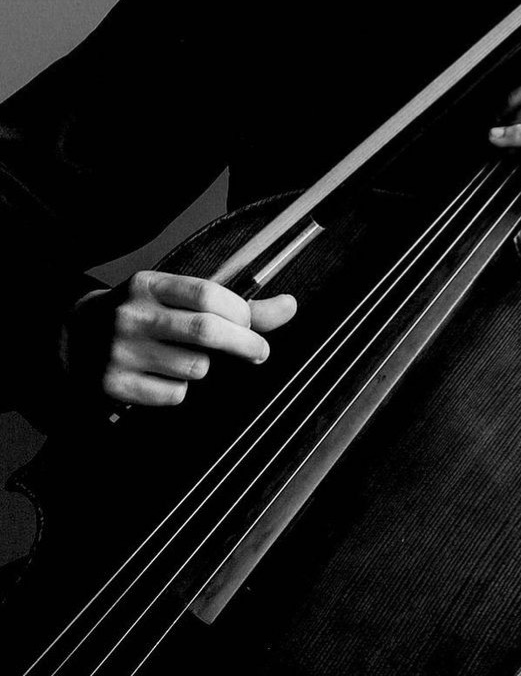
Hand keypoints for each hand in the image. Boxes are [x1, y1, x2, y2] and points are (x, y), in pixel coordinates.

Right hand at [64, 271, 296, 406]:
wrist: (70, 339)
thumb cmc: (142, 314)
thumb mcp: (176, 298)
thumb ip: (234, 304)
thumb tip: (291, 306)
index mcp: (149, 285)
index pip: (205, 293)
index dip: (238, 311)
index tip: (250, 323)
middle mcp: (132, 315)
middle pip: (205, 331)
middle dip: (244, 343)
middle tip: (260, 352)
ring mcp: (120, 352)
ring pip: (194, 368)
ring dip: (205, 368)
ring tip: (188, 360)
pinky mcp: (113, 385)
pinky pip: (173, 394)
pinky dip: (180, 389)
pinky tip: (161, 377)